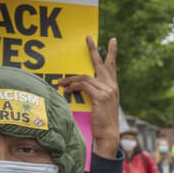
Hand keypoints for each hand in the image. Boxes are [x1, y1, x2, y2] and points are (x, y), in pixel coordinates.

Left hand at [59, 36, 118, 158]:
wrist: (108, 135)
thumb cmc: (102, 122)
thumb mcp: (100, 104)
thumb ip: (94, 93)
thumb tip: (79, 86)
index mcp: (113, 87)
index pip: (112, 66)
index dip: (111, 52)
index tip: (113, 40)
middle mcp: (112, 86)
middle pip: (101, 63)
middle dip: (93, 49)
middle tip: (88, 37)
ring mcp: (107, 91)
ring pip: (85, 77)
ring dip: (70, 79)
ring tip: (61, 83)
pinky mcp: (101, 97)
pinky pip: (83, 86)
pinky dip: (72, 86)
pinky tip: (66, 90)